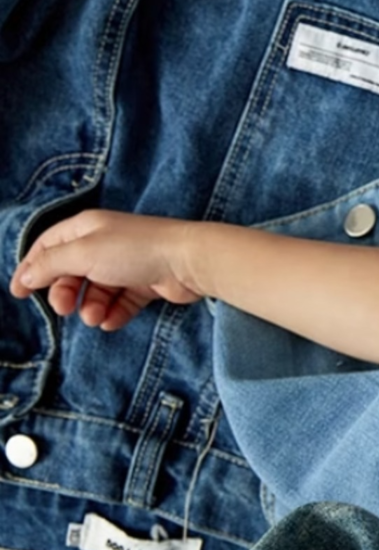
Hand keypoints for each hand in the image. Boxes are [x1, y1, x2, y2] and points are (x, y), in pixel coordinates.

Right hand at [9, 210, 204, 330]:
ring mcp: (127, 263)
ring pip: (96, 291)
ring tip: (95, 317)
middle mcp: (106, 242)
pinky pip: (121, 302)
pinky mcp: (146, 282)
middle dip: (64, 293)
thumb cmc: (135, 250)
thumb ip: (51, 265)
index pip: (48, 245)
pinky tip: (111, 321)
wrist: (188, 261)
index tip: (19, 293)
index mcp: (87, 227)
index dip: (31, 267)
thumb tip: (27, 276)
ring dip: (90, 307)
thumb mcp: (83, 253)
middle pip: (71, 272)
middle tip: (65, 309)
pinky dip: (113, 313)